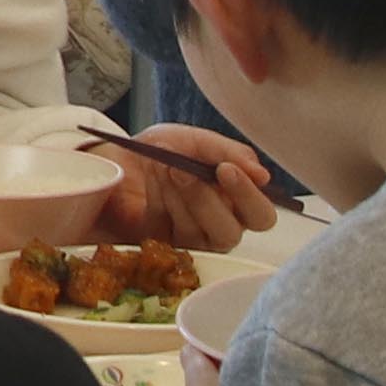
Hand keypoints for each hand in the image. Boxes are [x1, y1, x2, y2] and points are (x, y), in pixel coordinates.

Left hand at [99, 128, 277, 253]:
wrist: (123, 154)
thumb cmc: (170, 149)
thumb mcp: (200, 141)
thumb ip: (231, 154)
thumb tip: (262, 176)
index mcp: (240, 204)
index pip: (261, 216)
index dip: (247, 196)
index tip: (225, 169)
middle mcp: (220, 228)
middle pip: (228, 233)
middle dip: (203, 199)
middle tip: (181, 170)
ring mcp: (189, 241)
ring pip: (193, 233)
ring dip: (175, 194)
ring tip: (162, 165)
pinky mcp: (159, 244)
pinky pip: (163, 229)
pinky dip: (158, 198)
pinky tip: (152, 178)